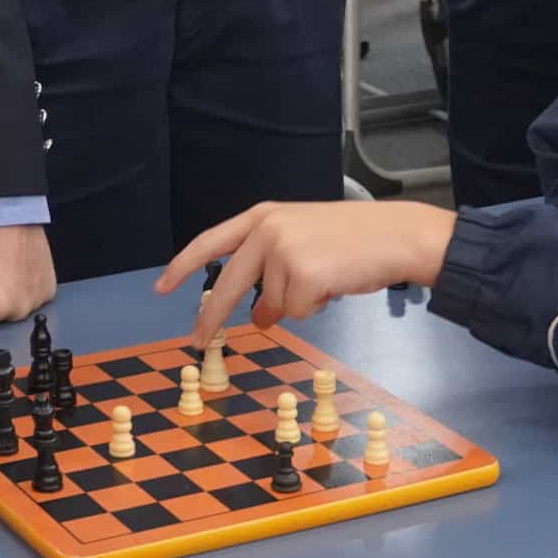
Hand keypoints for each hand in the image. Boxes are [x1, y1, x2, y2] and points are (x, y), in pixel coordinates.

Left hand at [157, 201, 457, 345]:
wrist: (396, 236)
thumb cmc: (353, 240)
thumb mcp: (302, 244)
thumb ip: (271, 270)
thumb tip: (256, 316)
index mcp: (263, 216)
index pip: (211, 242)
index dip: (183, 265)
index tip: (162, 286)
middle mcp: (267, 230)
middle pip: (227, 283)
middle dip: (211, 317)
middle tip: (197, 341)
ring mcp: (284, 251)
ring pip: (271, 304)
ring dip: (297, 303)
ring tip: (326, 279)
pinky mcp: (303, 275)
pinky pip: (295, 311)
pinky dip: (314, 308)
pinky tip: (334, 285)